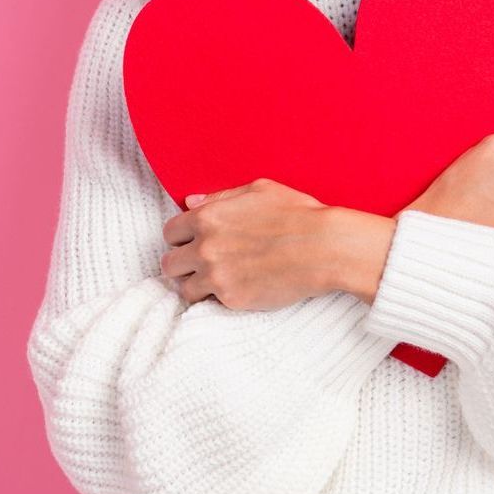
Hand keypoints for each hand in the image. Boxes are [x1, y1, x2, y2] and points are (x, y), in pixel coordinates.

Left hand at [160, 178, 333, 309]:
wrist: (323, 247)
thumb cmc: (296, 213)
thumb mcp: (258, 190)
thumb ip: (219, 197)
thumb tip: (190, 201)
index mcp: (208, 217)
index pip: (170, 232)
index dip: (182, 237)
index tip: (194, 241)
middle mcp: (205, 247)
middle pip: (170, 263)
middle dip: (183, 263)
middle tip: (202, 263)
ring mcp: (216, 276)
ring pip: (184, 288)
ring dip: (196, 284)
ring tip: (217, 279)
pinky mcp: (231, 299)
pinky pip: (209, 303)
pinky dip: (218, 298)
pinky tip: (236, 287)